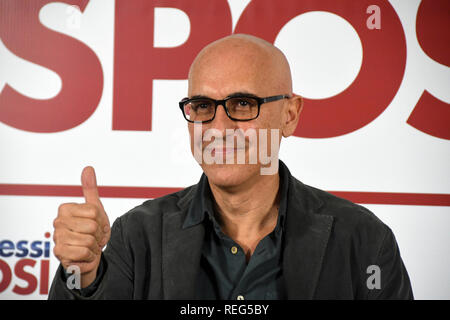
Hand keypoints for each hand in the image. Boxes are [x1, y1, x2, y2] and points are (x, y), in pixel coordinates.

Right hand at [53, 166, 110, 287]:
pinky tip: (84, 254)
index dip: (101, 220)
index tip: (96, 224)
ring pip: (88, 240)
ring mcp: (57, 237)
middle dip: (98, 234)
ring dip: (94, 245)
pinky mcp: (59, 252)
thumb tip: (88, 168)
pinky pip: (84, 251)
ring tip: (89, 245)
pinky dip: (89, 255)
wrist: (89, 254)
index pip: (95, 211)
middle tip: (93, 236)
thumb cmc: (91, 231)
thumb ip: (90, 189)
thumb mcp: (95, 209)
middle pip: (92, 226)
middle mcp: (58, 221)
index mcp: (65, 208)